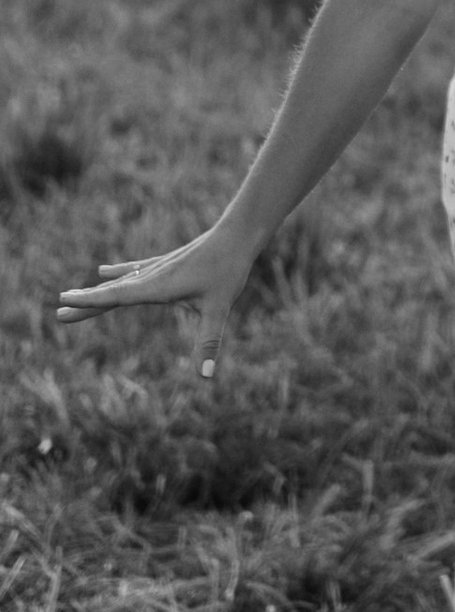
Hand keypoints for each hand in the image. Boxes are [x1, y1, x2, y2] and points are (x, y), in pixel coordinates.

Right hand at [58, 219, 259, 379]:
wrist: (238, 235)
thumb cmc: (228, 270)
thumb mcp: (218, 308)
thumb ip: (209, 341)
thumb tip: (206, 376)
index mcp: (157, 287)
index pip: (116, 297)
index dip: (90, 301)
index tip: (64, 301)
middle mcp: (152, 276)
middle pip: (112, 292)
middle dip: (86, 304)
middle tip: (58, 313)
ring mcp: (159, 268)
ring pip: (121, 282)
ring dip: (97, 291)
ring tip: (71, 296)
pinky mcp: (168, 263)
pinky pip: (136, 269)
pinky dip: (119, 272)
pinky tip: (104, 270)